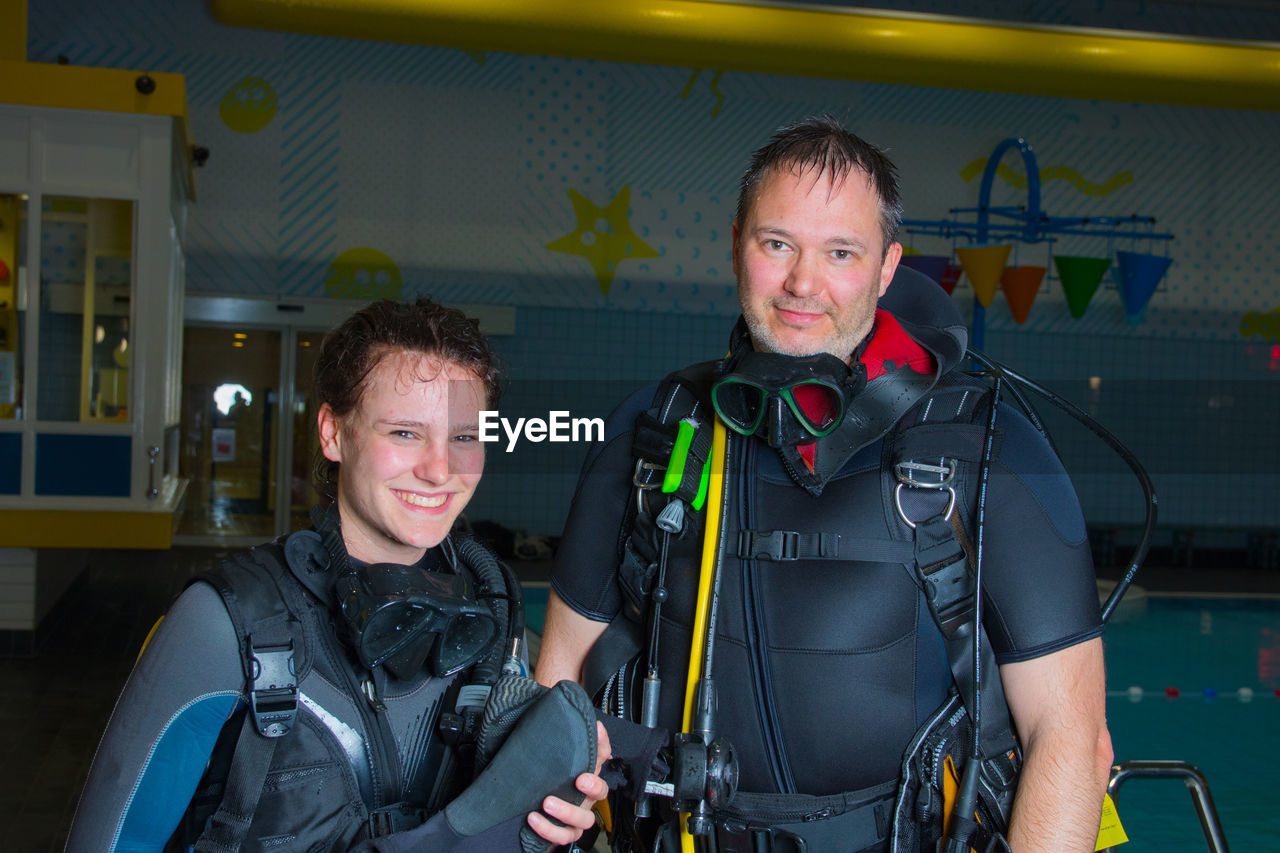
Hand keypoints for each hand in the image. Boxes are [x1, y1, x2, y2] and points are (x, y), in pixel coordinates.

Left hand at [526, 721, 611, 845]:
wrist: (535, 813)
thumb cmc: (546, 781)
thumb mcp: (550, 757)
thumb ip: (555, 736)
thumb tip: (556, 708)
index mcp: (586, 774)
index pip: (601, 755)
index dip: (602, 744)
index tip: (596, 729)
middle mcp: (585, 796)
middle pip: (601, 791)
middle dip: (593, 786)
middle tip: (579, 780)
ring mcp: (578, 816)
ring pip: (585, 819)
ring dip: (568, 811)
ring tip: (547, 802)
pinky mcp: (566, 833)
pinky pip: (564, 836)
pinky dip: (550, 829)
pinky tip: (534, 819)